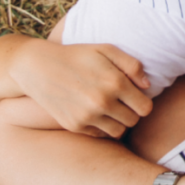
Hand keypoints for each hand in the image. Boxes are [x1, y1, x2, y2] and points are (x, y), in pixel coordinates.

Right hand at [9, 40, 152, 137]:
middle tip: (121, 102)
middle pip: (133, 121)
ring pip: (119, 131)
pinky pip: (100, 134)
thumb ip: (132, 65)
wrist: (36, 67)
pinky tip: (96, 113)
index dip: (143, 103)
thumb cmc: (77, 55)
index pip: (146, 108)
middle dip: (131, 112)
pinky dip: (102, 127)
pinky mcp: (74, 125)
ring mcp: (87, 116)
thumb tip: (147, 86)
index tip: (135, 97)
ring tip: (110, 109)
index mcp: (115, 83)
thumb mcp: (106, 50)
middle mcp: (102, 102)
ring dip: (118, 122)